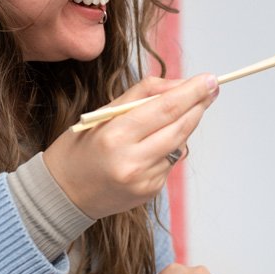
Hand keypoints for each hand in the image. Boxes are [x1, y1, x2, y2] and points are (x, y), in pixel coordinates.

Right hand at [42, 74, 217, 219]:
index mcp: (114, 136)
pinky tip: (155, 143)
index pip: (165, 109)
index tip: (211, 79)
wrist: (63, 194)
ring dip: (186, 125)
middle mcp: (132, 161)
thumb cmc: (80, 147)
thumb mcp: (101, 113)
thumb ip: (141, 95)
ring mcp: (143, 180)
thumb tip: (180, 85)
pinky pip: (170, 162)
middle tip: (211, 89)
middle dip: (199, 105)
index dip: (192, 93)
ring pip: (179, 145)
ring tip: (183, 111)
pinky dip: (169, 147)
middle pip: (179, 128)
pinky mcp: (149, 192)